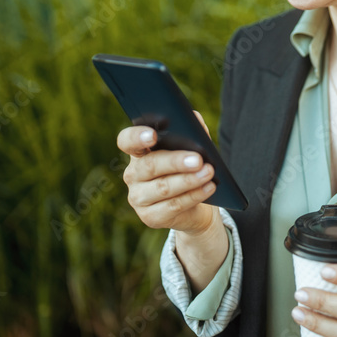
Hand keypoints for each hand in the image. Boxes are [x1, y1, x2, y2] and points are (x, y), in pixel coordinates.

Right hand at [117, 110, 217, 234]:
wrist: (195, 204)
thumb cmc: (190, 168)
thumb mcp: (191, 147)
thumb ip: (191, 130)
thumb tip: (195, 119)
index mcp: (139, 152)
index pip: (127, 141)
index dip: (136, 137)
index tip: (153, 134)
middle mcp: (133, 175)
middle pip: (150, 165)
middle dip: (176, 162)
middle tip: (198, 159)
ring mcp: (138, 198)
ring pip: (163, 188)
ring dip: (189, 180)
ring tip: (209, 172)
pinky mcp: (150, 217)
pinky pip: (173, 206)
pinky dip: (193, 196)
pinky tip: (209, 187)